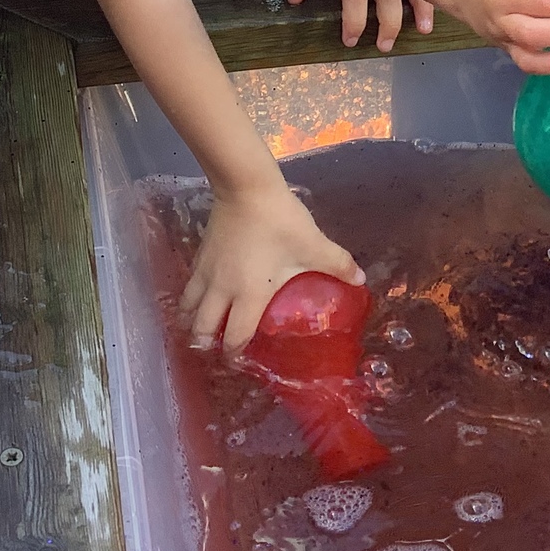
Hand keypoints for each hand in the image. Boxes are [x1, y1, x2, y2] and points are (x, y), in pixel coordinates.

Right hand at [179, 177, 363, 354]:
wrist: (246, 187)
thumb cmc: (280, 222)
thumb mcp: (313, 245)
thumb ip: (338, 265)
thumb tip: (361, 280)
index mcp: (249, 295)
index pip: (235, 338)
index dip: (235, 356)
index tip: (240, 363)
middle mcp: (222, 290)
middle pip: (201, 330)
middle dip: (206, 345)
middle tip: (217, 349)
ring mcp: (206, 273)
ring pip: (188, 309)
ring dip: (193, 323)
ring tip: (203, 328)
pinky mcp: (200, 255)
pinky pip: (189, 286)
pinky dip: (191, 299)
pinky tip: (202, 296)